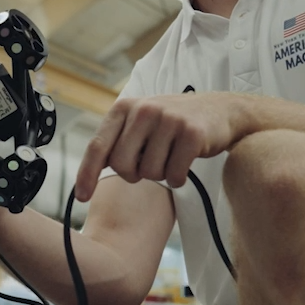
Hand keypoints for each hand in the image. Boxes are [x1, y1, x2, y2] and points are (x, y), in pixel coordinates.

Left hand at [74, 93, 244, 200]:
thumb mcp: (141, 122)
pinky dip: (177, 178)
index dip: (86, 174)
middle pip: (121, 165)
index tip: (82, 197)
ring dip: (160, 174)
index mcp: (125, 107)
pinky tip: (184, 163)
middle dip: (134, 174)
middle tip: (149, 164)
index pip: (98, 146)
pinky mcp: (191, 134)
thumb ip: (117, 141)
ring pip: (148, 173)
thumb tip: (88, 174)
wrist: (222, 111)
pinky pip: (173, 176)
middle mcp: (144, 110)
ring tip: (170, 157)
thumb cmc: (174, 122)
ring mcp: (168, 120)